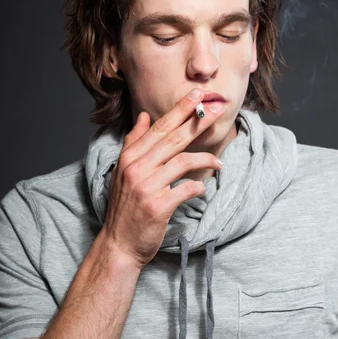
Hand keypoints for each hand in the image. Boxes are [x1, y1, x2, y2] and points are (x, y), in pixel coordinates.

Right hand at [101, 90, 224, 269]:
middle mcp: (136, 168)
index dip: (180, 110)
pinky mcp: (157, 206)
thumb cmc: (125, 207)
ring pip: (183, 161)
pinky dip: (197, 188)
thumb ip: (134, 142)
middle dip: (198, 121)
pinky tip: (202, 189)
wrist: (119, 243)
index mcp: (130, 157)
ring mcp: (146, 186)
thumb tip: (145, 116)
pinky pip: (185, 189)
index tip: (198, 95)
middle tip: (218, 109)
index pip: (159, 127)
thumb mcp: (123, 171)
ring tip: (218, 163)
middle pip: (173, 138)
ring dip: (205, 160)